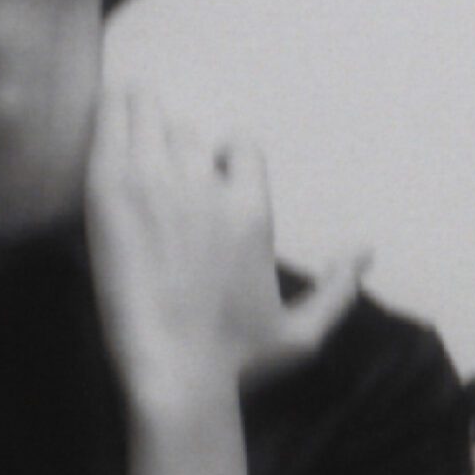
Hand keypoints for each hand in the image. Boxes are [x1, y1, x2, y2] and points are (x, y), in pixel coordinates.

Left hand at [81, 82, 368, 417]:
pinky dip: (111, 110)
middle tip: (154, 154)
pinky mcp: (112, 194)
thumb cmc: (237, 365)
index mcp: (253, 210)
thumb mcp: (301, 334)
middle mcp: (209, 188)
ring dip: (141, 115)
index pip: (240, 146)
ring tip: (126, 106)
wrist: (175, 376)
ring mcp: (158, 186)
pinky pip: (113, 130)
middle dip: (174, 141)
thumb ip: (338, 290)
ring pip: (151, 120)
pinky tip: (108, 98)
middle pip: (189, 132)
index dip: (223, 155)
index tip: (208, 170)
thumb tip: (365, 253)